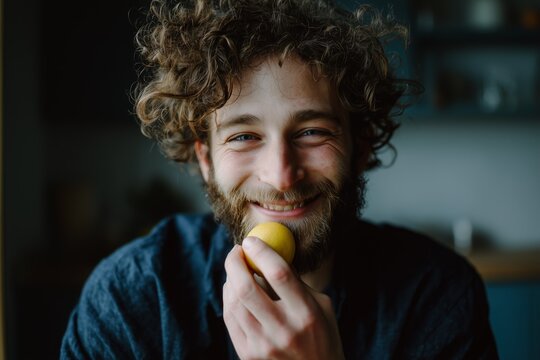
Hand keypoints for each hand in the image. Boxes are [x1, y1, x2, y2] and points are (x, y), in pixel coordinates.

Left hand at [223, 236, 344, 359]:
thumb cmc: (323, 336)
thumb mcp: (322, 306)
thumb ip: (296, 282)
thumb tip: (270, 253)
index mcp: (306, 313)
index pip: (279, 274)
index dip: (262, 251)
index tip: (251, 240)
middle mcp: (283, 330)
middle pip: (247, 288)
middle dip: (235, 263)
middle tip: (237, 251)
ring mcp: (263, 345)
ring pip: (234, 303)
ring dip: (231, 279)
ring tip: (237, 270)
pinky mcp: (248, 356)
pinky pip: (230, 319)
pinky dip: (229, 298)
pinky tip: (234, 290)